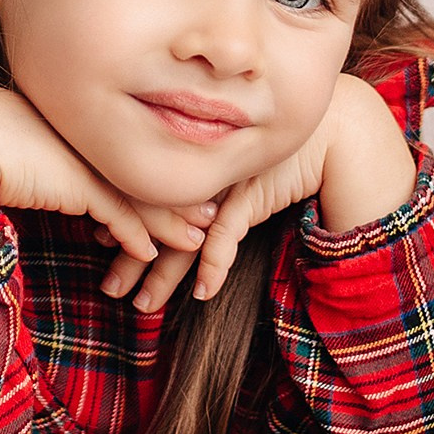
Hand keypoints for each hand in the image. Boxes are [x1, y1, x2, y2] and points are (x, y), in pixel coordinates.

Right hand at [0, 86, 216, 281]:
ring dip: (171, 222)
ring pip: (140, 195)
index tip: (186, 194)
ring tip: (198, 241)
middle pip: (145, 173)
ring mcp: (86, 158)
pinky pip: (119, 212)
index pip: (127, 158)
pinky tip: (150, 253)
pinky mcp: (79, 181)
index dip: (159, 180)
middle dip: (181, 200)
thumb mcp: (29, 165)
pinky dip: (138, 235)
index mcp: (80, 129)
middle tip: (214, 217)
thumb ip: (59, 179)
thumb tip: (77, 200)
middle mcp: (91, 140)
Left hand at [106, 73, 417, 311]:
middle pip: (155, 222)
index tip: (101, 243)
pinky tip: (203, 293)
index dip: (123, 222)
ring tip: (141, 304)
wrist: (331, 129)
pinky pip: (226, 236)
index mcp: (191, 164)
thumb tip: (191, 222)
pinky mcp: (250, 195)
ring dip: (161, 274)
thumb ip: (214, 194)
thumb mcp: (240, 171)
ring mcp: (223, 185)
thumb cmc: (285, 150)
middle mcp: (201, 174)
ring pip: (183, 236)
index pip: (147, 199)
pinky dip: (213, 265)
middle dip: (130, 258)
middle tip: (108, 288)